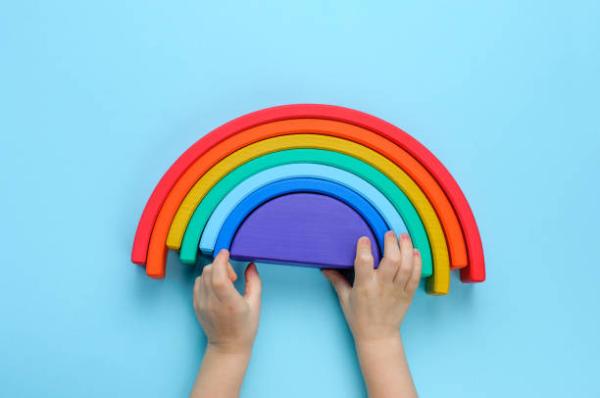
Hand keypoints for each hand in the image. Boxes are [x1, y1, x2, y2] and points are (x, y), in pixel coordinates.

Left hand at [193, 249, 261, 354]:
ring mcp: (201, 304)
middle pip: (209, 271)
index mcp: (228, 302)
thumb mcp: (255, 304)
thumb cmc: (245, 327)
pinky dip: (206, 279)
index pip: (218, 274)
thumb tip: (251, 265)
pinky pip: (197, 284)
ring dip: (213, 272)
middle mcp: (212, 302)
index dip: (221, 260)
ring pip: (202, 276)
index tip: (227, 252)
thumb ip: (254, 282)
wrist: (228, 347)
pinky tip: (217, 288)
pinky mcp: (196, 305)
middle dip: (220, 265)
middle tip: (232, 276)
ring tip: (225, 283)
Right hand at [323, 232, 420, 397]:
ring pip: (406, 265)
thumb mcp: (345, 299)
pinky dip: (417, 262)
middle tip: (389, 232)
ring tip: (404, 236)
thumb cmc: (359, 318)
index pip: (364, 262)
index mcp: (365, 286)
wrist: (378, 336)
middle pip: (391, 260)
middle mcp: (382, 286)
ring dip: (406, 248)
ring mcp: (397, 290)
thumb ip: (337, 280)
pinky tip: (415, 251)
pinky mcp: (408, 295)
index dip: (364, 247)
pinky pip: (415, 276)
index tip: (364, 238)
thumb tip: (325, 267)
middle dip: (391, 242)